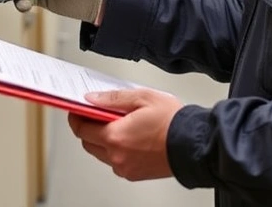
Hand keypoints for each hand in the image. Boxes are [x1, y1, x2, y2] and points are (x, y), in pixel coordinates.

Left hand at [68, 89, 183, 180]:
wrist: (194, 145)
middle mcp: (116, 156)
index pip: (81, 128)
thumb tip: (92, 99)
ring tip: (117, 124)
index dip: (76, 117)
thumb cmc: (173, 122)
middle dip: (88, 128)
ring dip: (102, 140)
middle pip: (88, 143)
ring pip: (101, 154)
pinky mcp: (135, 174)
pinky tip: (129, 138)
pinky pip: (115, 163)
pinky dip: (115, 151)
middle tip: (96, 115)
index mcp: (115, 136)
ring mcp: (125, 168)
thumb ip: (113, 98)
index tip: (77, 110)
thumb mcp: (142, 97)